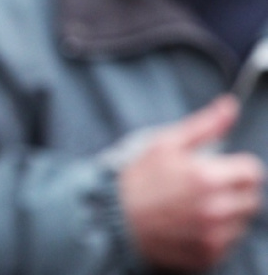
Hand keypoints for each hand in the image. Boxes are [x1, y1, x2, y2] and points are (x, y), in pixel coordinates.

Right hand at [120, 96, 263, 270]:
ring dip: (227, 214)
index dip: (236, 167)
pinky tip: (190, 225)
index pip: (252, 171)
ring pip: (241, 222)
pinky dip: (214, 235)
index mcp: (207, 178)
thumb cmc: (137, 180)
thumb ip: (204, 126)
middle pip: (251, 198)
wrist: (110, 219)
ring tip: (194, 208)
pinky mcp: (206, 256)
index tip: (218, 170)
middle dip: (234, 191)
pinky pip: (227, 243)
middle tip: (204, 189)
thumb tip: (230, 106)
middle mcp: (214, 210)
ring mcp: (211, 236)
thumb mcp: (165, 143)